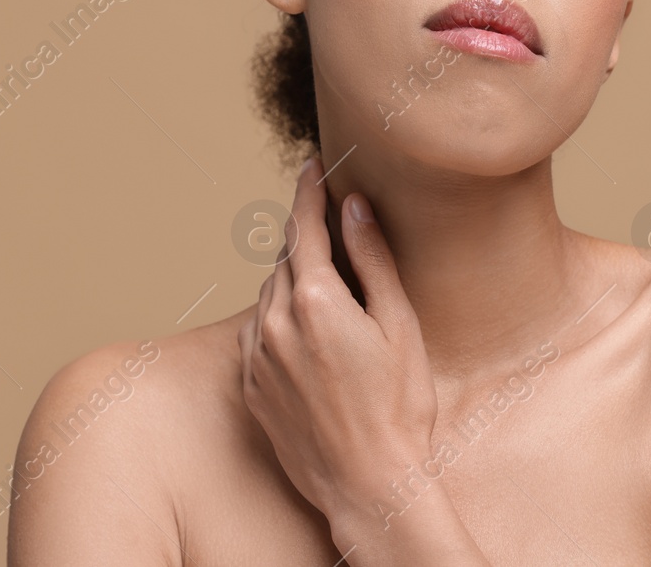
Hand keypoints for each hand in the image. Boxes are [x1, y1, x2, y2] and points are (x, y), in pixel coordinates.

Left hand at [238, 158, 438, 538]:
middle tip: (332, 227)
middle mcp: (274, 321)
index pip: (304, 225)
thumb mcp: (399, 324)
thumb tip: (353, 207)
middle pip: (286, 258)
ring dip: (293, 281)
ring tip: (329, 291)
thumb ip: (372, 259)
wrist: (368, 484)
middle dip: (306, 237)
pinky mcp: (251, 386)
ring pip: (269, 294)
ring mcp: (257, 356)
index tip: (313, 165)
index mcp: (315, 299)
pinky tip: (308, 334)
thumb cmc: (398, 407)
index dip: (310, 190)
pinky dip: (279, 319)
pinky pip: (258, 333)